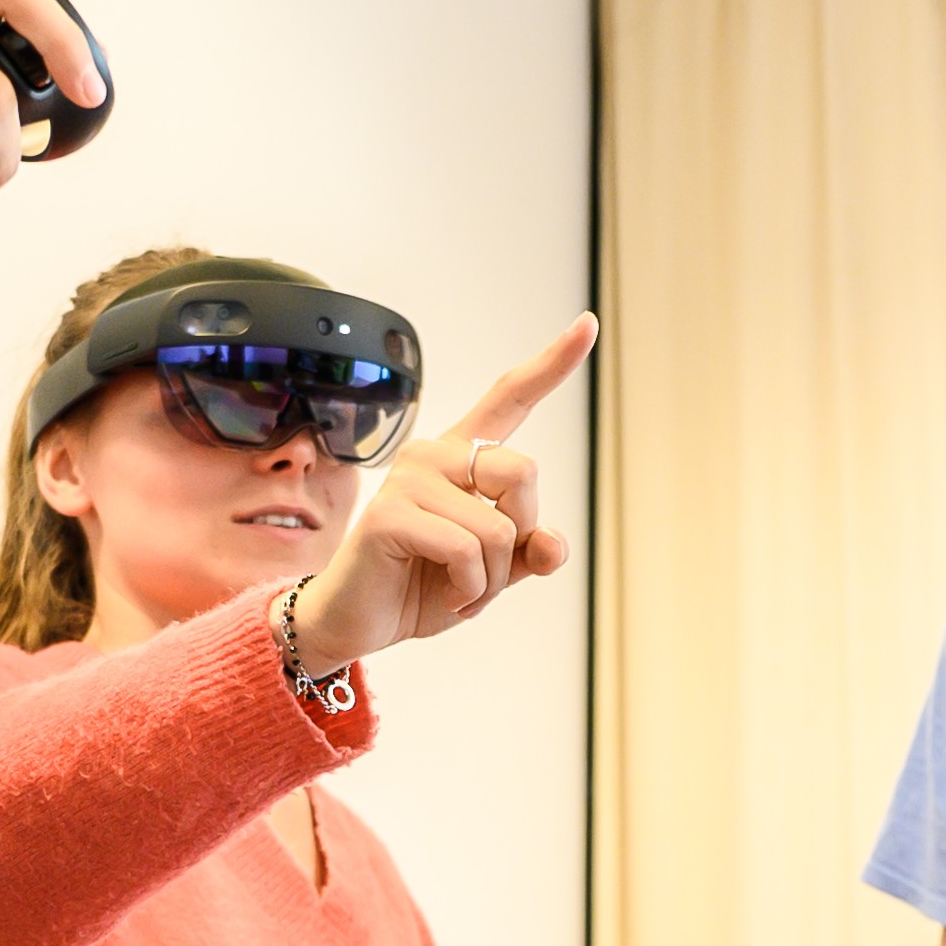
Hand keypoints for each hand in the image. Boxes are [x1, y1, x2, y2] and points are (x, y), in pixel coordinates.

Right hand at [288, 315, 598, 672]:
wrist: (358, 621)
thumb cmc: (421, 586)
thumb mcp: (493, 572)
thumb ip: (529, 553)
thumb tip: (553, 543)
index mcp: (462, 458)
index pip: (510, 398)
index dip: (552, 363)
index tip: (587, 324)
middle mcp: (434, 455)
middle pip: (522, 473)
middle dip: (520, 536)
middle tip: (487, 572)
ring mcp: (409, 479)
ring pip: (498, 528)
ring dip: (491, 579)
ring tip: (458, 590)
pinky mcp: (390, 513)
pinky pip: (466, 552)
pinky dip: (470, 590)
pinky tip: (447, 596)